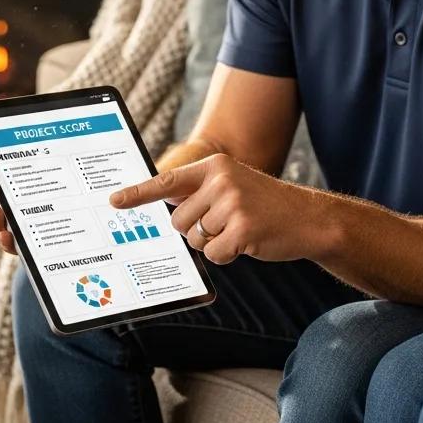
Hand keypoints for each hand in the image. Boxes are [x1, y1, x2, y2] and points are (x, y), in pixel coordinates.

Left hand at [110, 154, 325, 265]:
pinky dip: (228, 255)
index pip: (169, 181)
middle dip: (196, 230)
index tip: (114, 201)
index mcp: (216, 167)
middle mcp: (222, 180)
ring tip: (241, 229)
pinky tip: (248, 242)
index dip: (138, 194)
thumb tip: (166, 204)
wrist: (308, 217)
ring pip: (195, 240)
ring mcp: (233, 204)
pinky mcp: (243, 229)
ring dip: (214, 243)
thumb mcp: (234, 185)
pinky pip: (215, 255)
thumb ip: (201, 191)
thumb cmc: (266, 205)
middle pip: (178, 221)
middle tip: (225, 223)